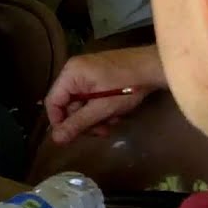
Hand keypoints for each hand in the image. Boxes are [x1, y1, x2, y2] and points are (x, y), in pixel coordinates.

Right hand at [44, 46, 164, 143]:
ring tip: (111, 123)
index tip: (72, 137)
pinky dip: (100, 108)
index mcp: (70, 74)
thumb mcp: (102, 108)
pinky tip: (115, 113)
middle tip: (100, 132)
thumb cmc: (128, 86)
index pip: (53, 102)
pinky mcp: (97, 76)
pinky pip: (90, 97)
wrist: (154, 67)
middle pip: (68, 104)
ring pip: (81, 103)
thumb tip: (55, 140)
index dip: (59, 122)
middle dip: (83, 121)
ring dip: (94, 117)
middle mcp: (74, 71)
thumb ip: (78, 123)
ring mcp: (86, 72)